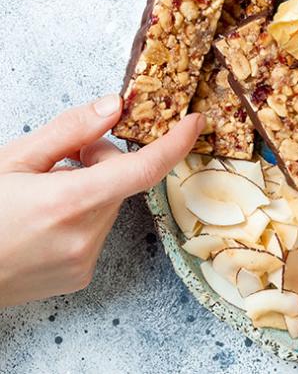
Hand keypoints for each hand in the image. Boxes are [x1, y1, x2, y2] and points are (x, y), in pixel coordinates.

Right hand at [0, 94, 203, 306]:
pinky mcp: (80, 276)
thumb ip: (69, 131)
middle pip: (120, 183)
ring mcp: (83, 262)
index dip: (175, 144)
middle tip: (63, 160)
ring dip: (89, 192)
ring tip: (43, 195)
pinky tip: (45, 222)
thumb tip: (114, 107)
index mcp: (68, 203)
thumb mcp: (12, 159)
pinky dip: (81, 219)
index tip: (194, 123)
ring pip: (108, 208)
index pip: (142, 170)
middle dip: (101, 163)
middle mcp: (83, 237)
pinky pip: (96, 233)